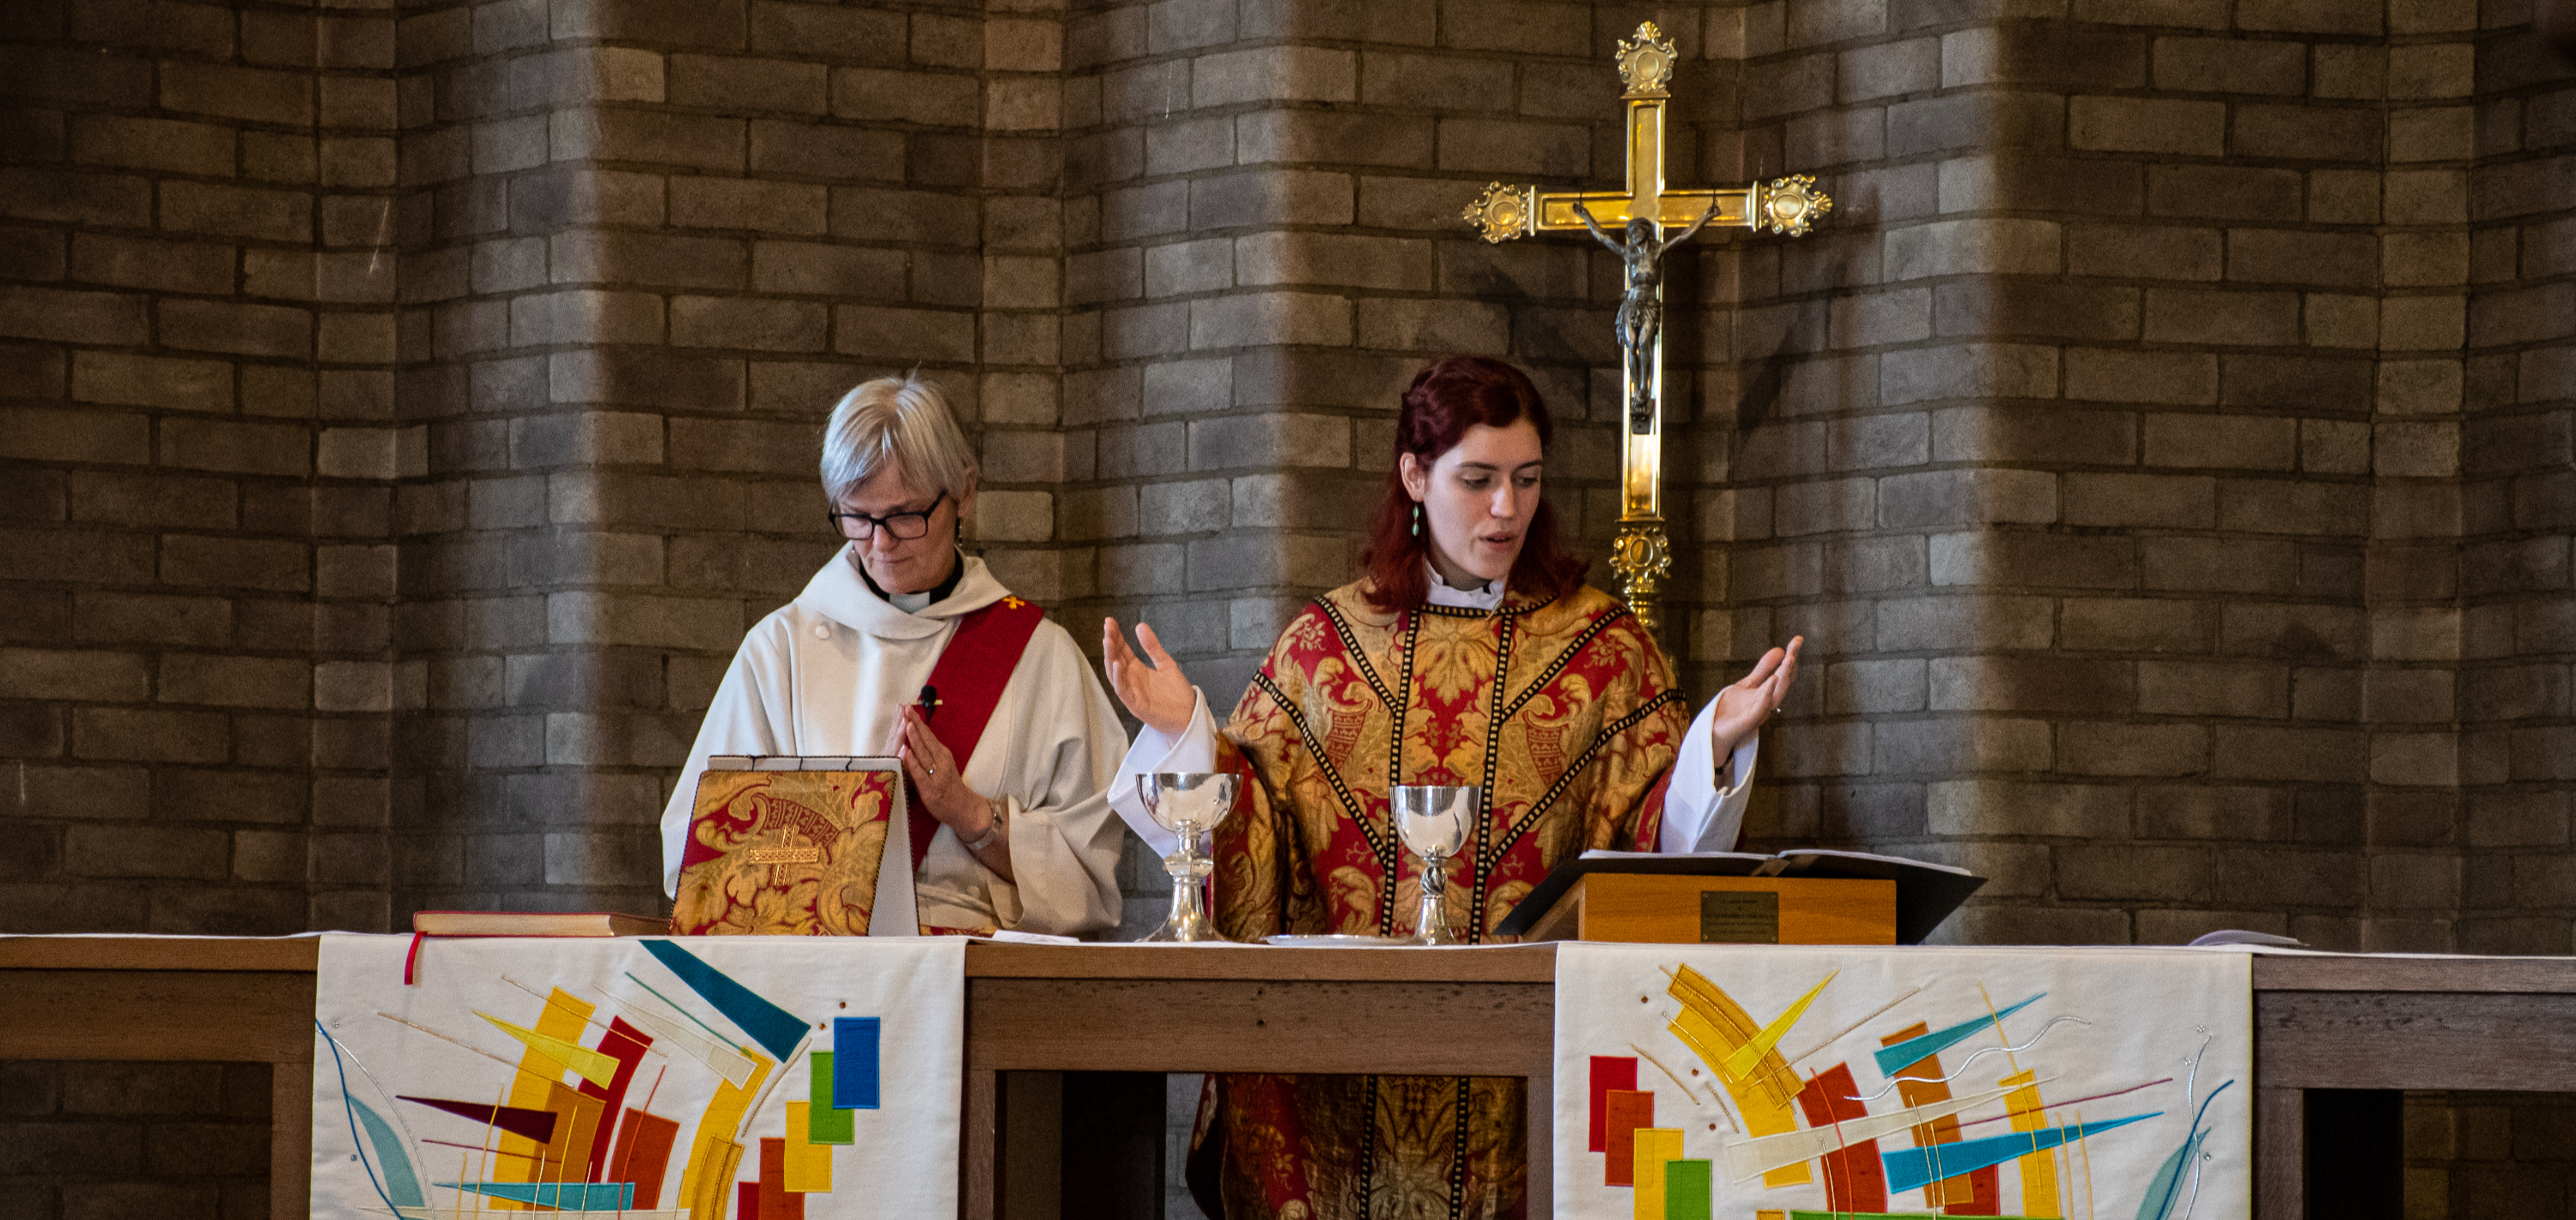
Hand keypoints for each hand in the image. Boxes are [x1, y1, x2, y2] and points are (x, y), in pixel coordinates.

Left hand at [896, 706, 996, 836]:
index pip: (928, 734)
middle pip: (926, 740)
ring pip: (924, 754)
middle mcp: (941, 761)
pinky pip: (920, 773)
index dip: (918, 721)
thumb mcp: (941, 766)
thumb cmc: (949, 786)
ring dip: (915, 739)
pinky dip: (913, 762)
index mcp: (942, 754)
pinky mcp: (930, 789)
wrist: (963, 808)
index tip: (908, 708)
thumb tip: (912, 740)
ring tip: (908, 725)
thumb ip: (928, 754)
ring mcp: (936, 775)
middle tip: (906, 710)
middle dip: (915, 724)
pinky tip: (907, 753)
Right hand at [1101, 618, 1193, 737]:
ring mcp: (1132, 692)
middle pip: (1115, 658)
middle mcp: (1131, 679)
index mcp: (1137, 669)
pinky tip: (1118, 665)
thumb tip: (1140, 626)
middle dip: (1110, 642)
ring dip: (1110, 657)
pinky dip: (1119, 678)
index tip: (1111, 621)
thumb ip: (1152, 646)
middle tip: (1107, 625)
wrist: (1188, 716)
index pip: (1122, 650)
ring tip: (1108, 641)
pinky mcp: (1135, 704)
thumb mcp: (1165, 663)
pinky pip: (1123, 691)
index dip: (1116, 636)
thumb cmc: (1177, 694)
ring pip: (1115, 673)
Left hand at [1708, 636, 1802, 768]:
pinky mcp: (1747, 722)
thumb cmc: (1733, 710)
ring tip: (1789, 658)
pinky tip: (1772, 679)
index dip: (1791, 657)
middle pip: (1783, 682)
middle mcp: (1766, 703)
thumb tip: (1779, 649)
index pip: (1783, 674)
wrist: (1715, 733)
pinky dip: (1768, 694)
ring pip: (1775, 694)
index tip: (1798, 639)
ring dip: (1783, 676)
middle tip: (1796, 644)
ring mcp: (1758, 712)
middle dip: (1790, 664)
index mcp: (1768, 693)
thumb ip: (1763, 669)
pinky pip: (1761, 708)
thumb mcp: (1748, 684)